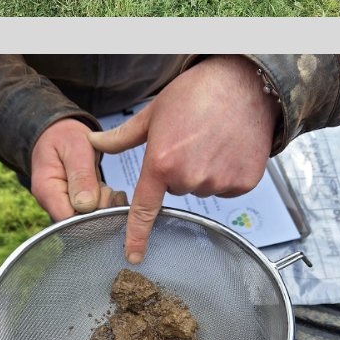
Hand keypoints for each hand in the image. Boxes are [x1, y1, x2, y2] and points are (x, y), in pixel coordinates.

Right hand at [30, 118, 127, 221]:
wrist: (58, 134)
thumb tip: (87, 206)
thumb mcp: (75, 148)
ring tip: (108, 188)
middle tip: (108, 189)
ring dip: (104, 207)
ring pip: (88, 221)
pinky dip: (105, 206)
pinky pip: (92, 215)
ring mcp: (63, 207)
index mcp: (46, 191)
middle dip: (100, 209)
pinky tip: (110, 193)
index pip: (67, 220)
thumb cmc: (65, 137)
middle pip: (79, 223)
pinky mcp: (75, 207)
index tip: (103, 194)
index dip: (90, 215)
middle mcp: (52, 204)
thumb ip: (81, 175)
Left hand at [88, 56, 280, 263]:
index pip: (144, 208)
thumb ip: (121, 137)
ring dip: (201, 171)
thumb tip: (94, 142)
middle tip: (187, 141)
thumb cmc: (194, 93)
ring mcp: (219, 182)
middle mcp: (189, 178)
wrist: (246, 84)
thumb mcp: (152, 114)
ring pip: (199, 188)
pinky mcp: (244, 183)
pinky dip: (225, 172)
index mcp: (161, 163)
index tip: (132, 255)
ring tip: (210, 140)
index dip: (136, 234)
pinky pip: (225, 187)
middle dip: (176, 170)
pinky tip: (227, 148)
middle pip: (174, 189)